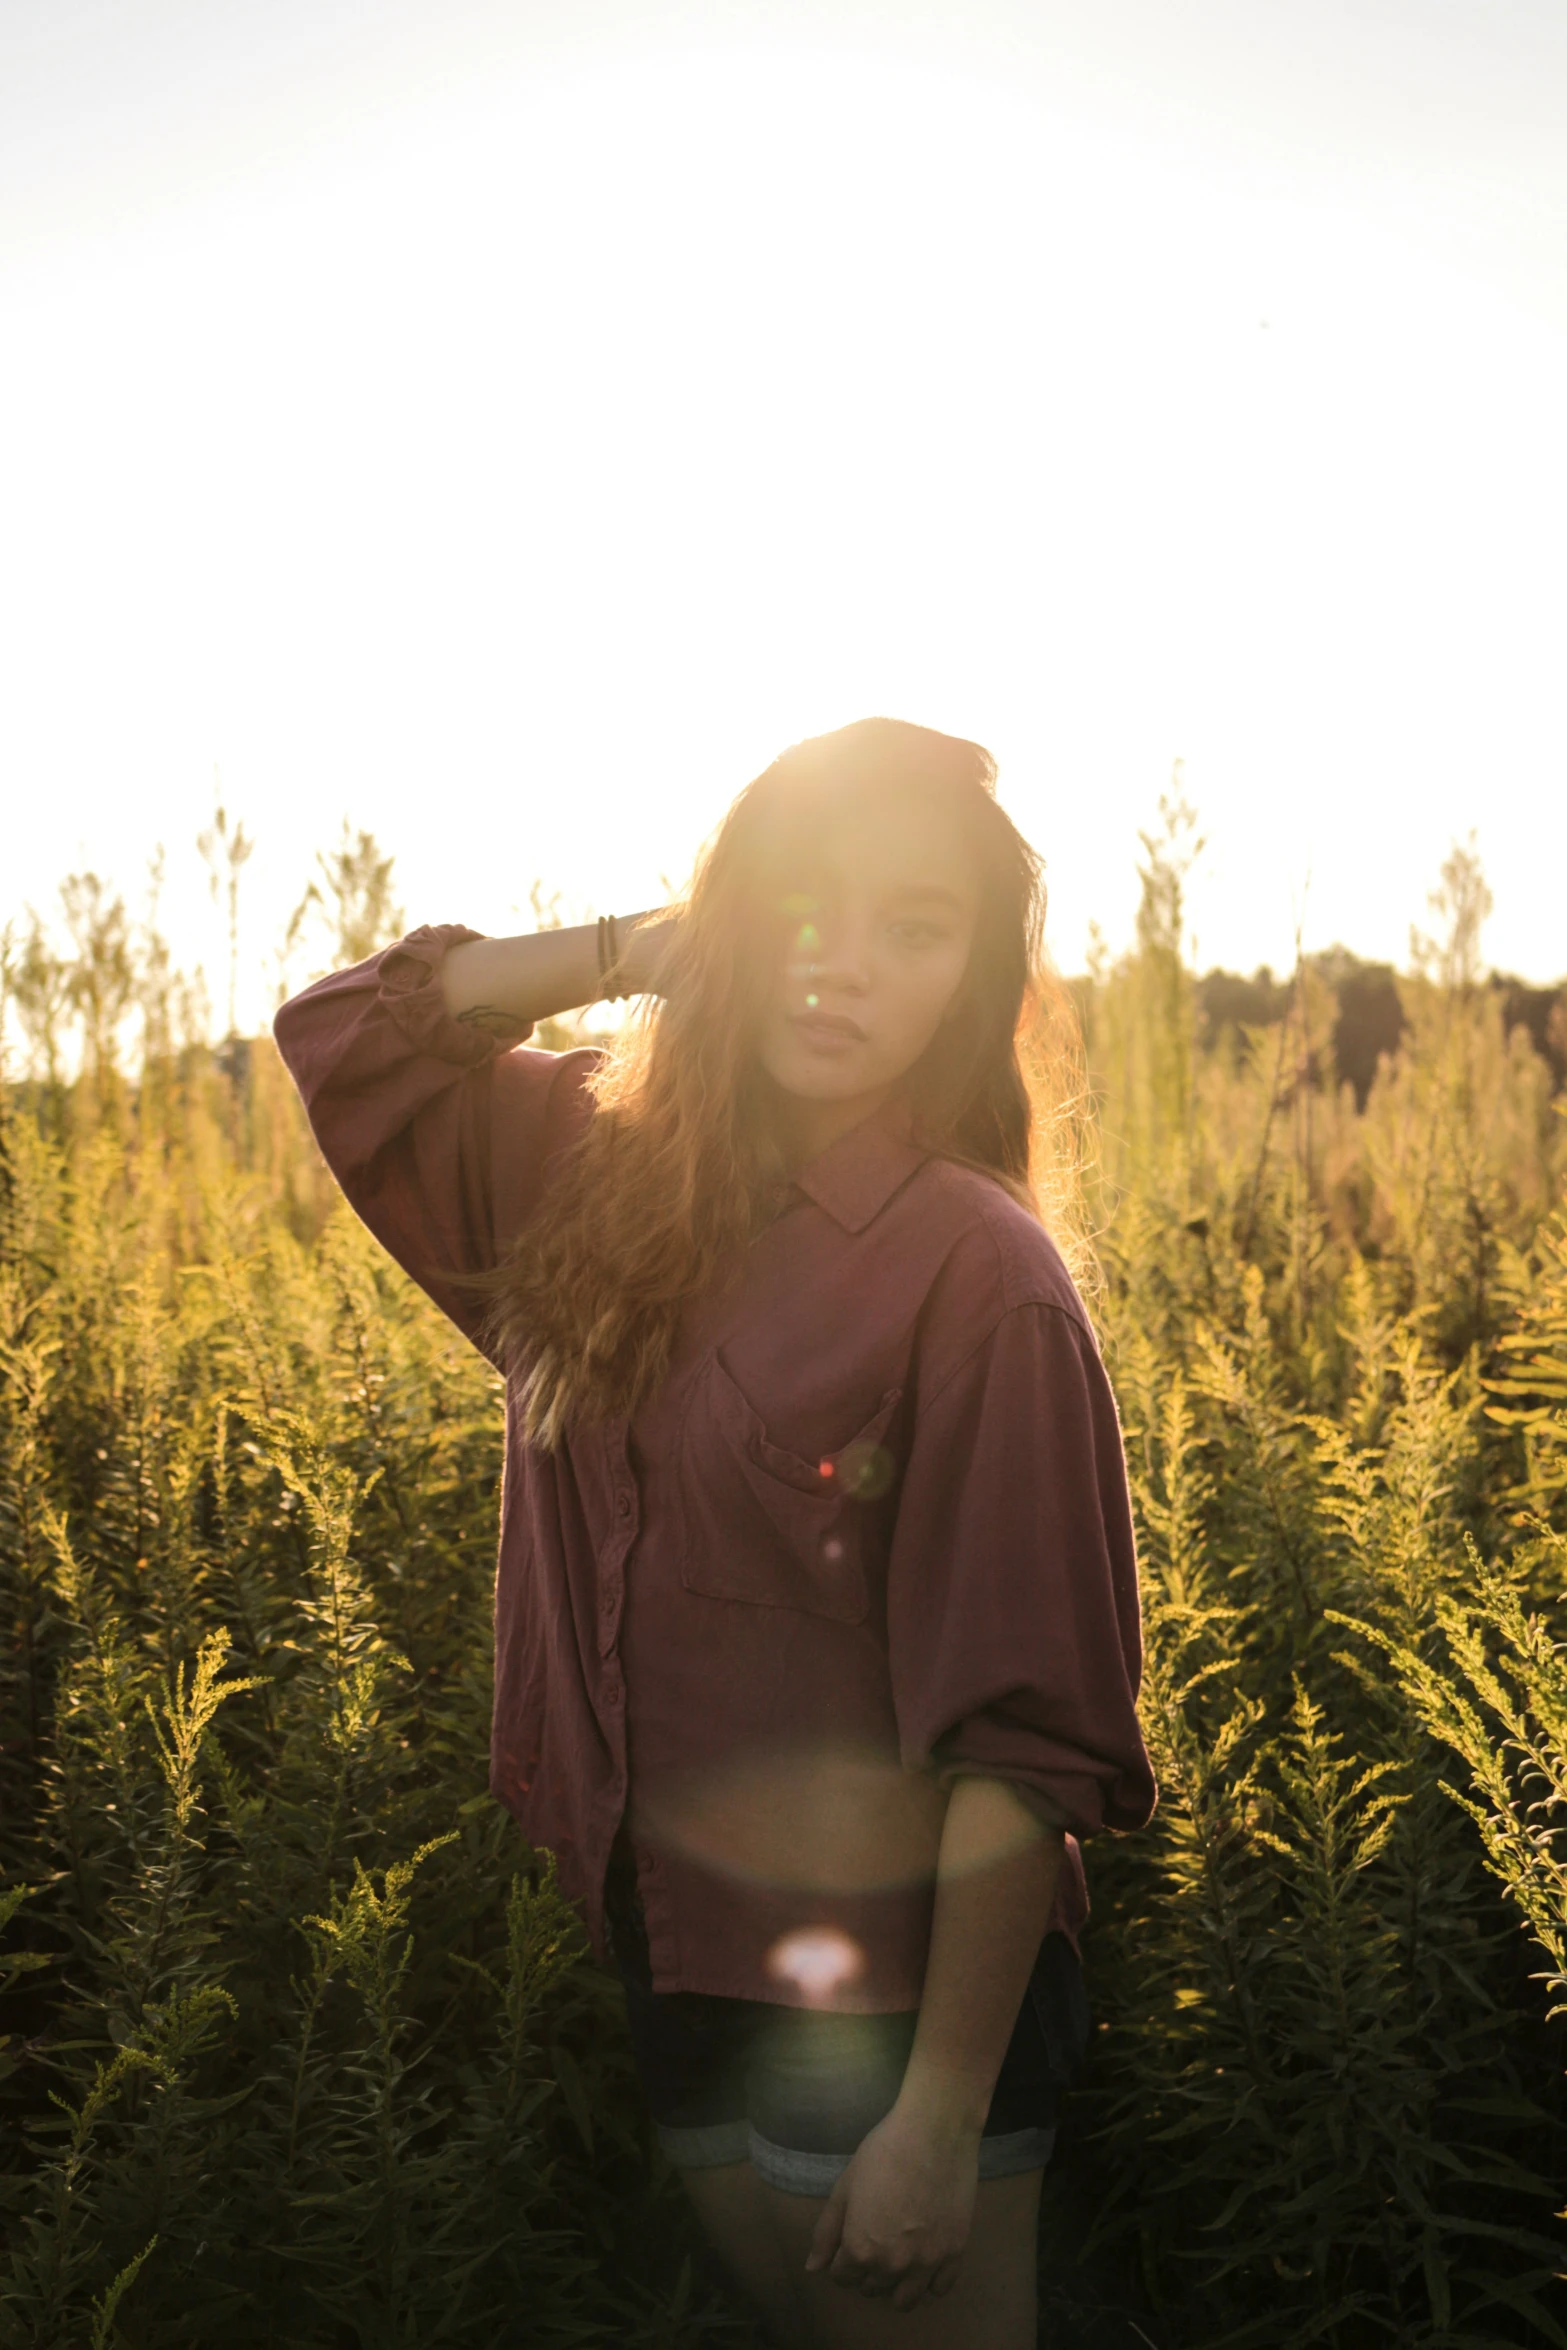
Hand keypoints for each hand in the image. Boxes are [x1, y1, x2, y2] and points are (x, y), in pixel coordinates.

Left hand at [804, 2098, 980, 2312]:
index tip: (851, 2239)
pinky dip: (930, 2281)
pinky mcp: (955, 2254)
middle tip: (875, 2241)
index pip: (842, 2277)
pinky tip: (925, 2260)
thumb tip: (813, 2268)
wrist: (933, 2132)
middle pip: (872, 2288)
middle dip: (866, 2271)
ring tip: (897, 2258)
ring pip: (904, 2300)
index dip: (842, 2260)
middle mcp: (892, 2265)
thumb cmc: (882, 2153)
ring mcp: (926, 2263)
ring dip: (894, 2285)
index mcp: (860, 2249)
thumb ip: (826, 2232)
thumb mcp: (845, 2187)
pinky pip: (939, 2289)